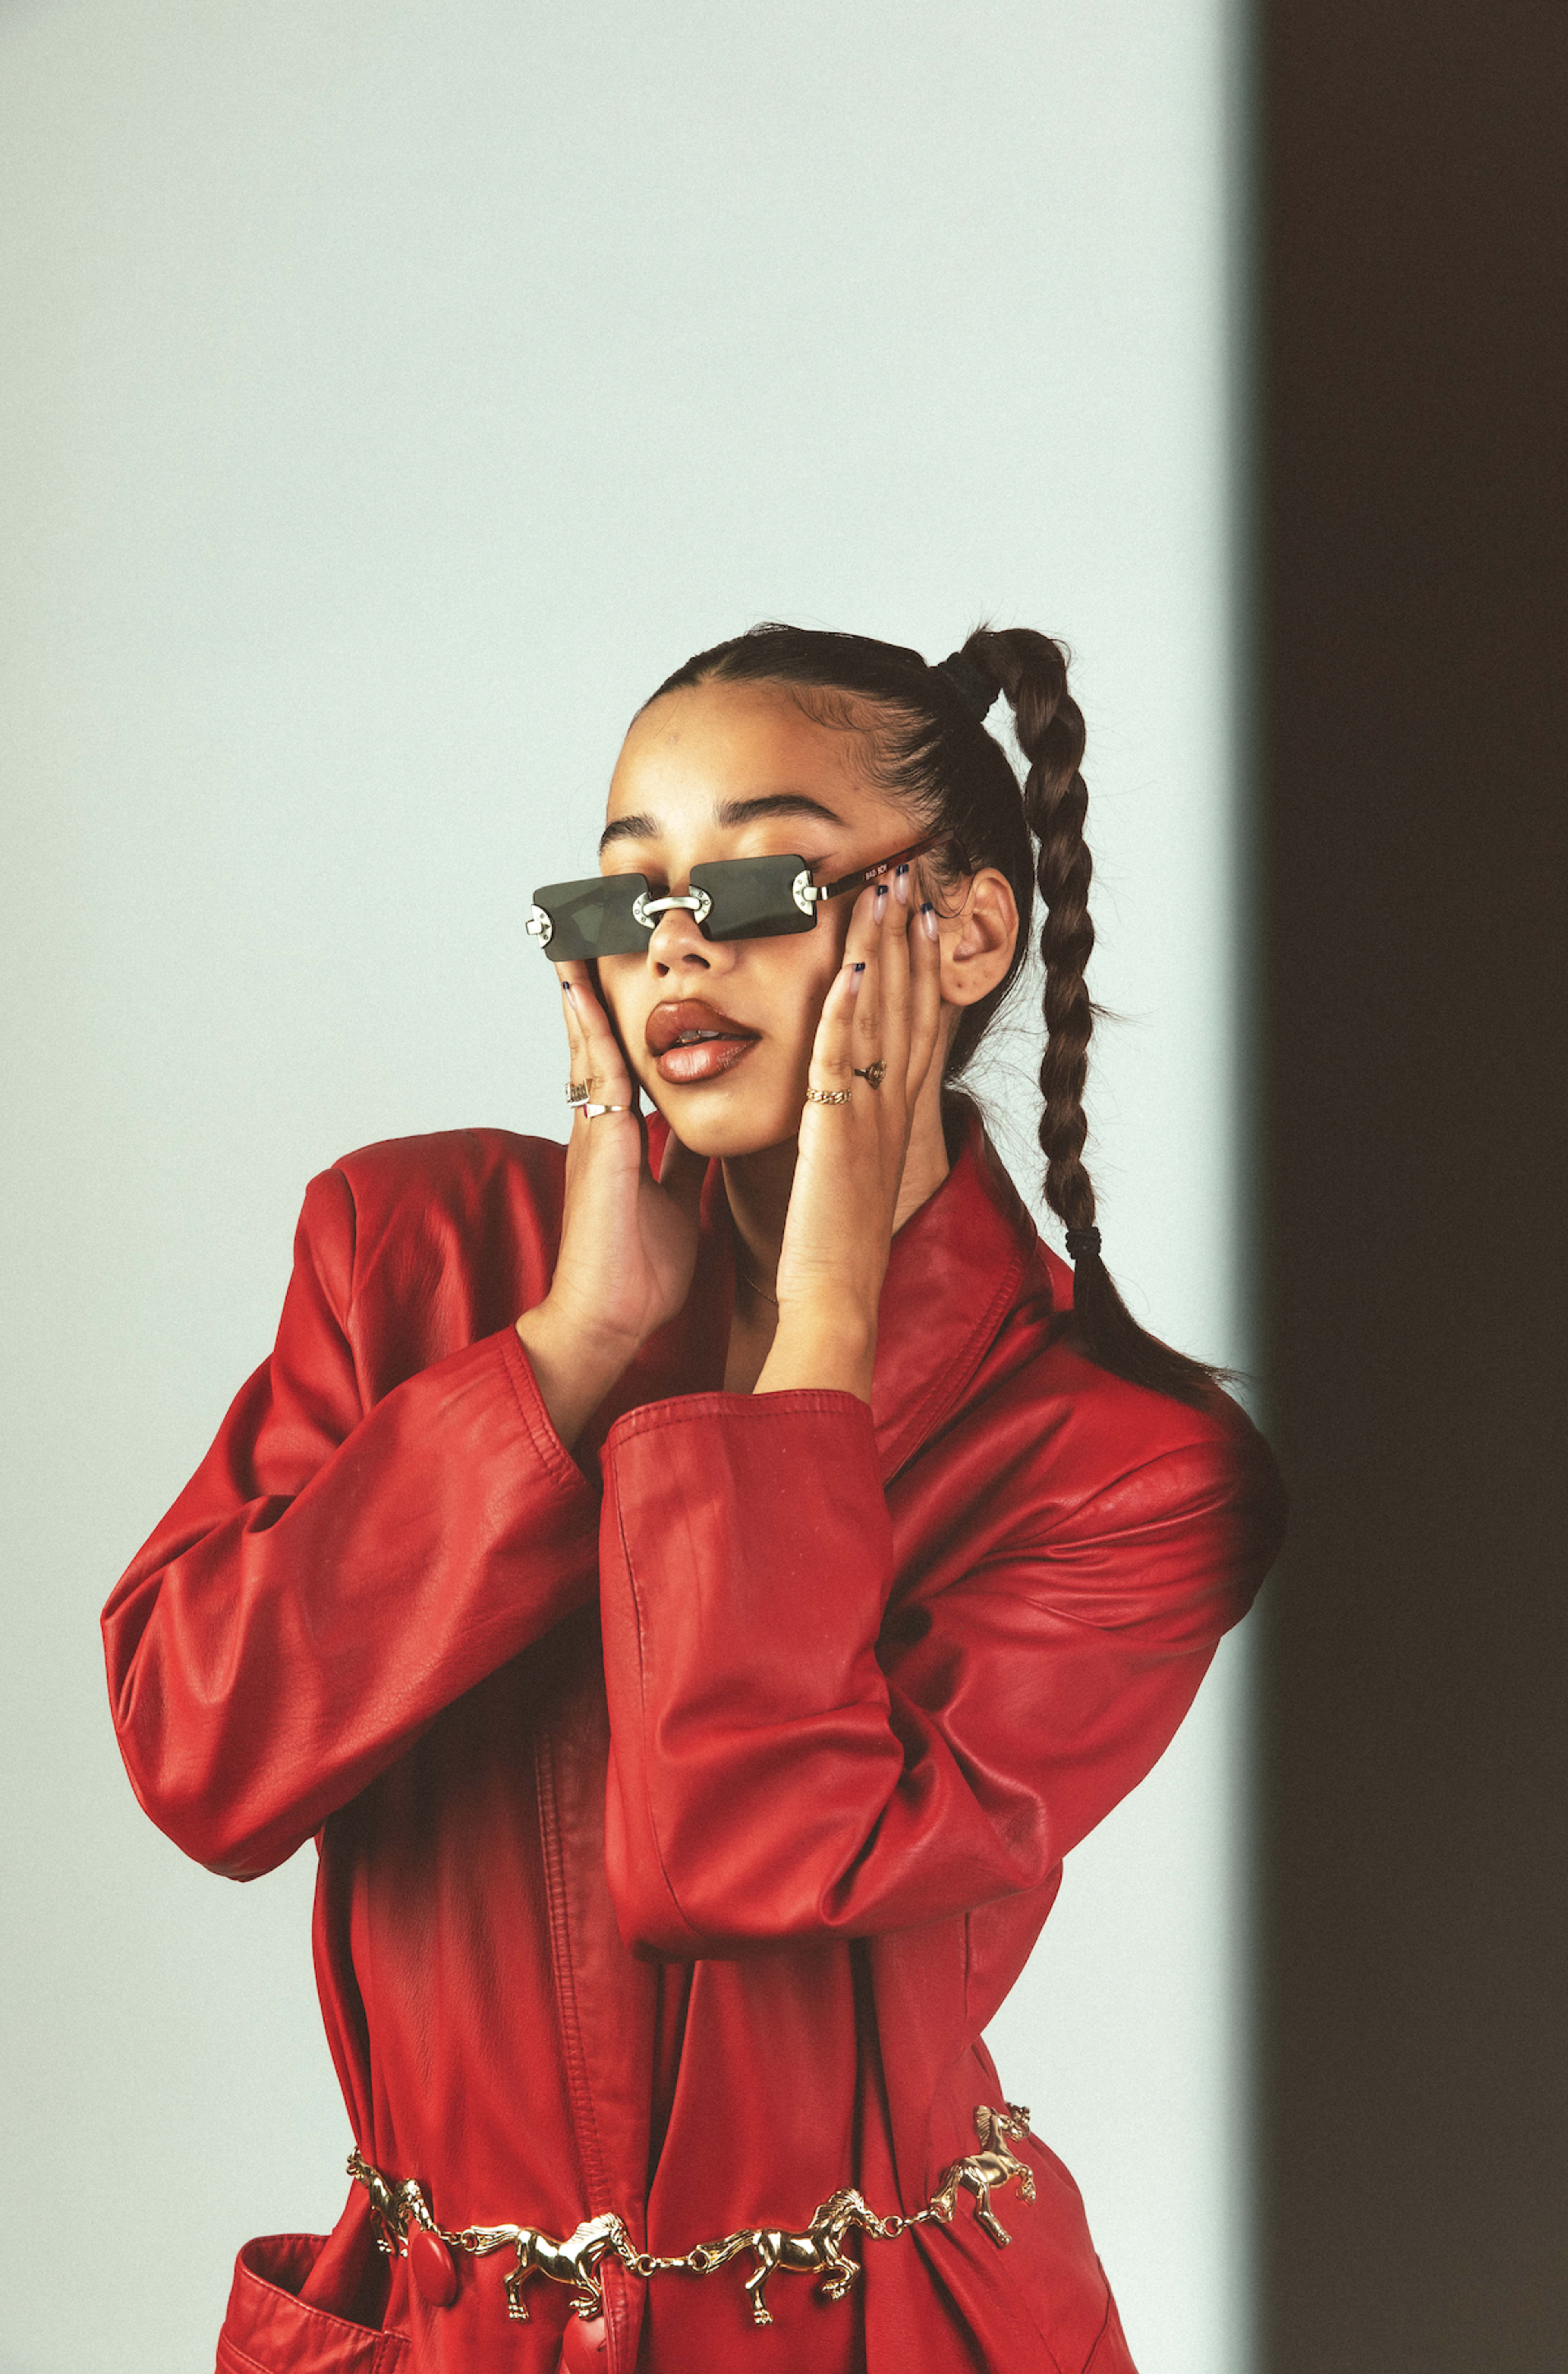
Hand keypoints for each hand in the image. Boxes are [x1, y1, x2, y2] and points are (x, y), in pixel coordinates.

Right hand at [515, 964, 705, 1447]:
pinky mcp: (596, 1139)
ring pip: (589, 1039)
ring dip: (581, 986)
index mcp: (627, 1137)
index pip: (628, 1060)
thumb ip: (686, 1163)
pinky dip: (585, 1023)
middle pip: (600, 1036)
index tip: (625, 968)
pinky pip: (592, 1067)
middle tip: (590, 923)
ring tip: (576, 930)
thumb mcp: (679, 1200)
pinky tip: (578, 984)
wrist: (607, 1317)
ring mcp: (594, 1128)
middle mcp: (606, 1123)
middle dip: (594, 983)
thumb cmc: (639, 1271)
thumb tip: (708, 1136)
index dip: (625, 1017)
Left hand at [757, 861, 943, 1400]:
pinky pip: (841, 1059)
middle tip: (912, 875)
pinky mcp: (834, 1133)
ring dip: (882, 949)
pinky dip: (846, 1010)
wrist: (836, 1302)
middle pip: (910, 1004)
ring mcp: (867, 1117)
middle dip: (911, 936)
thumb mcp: (850, 1174)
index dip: (925, 965)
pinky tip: (846, 963)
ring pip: (879, 1016)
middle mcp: (892, 1109)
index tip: (925, 913)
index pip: (918, 1024)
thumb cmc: (833, 1247)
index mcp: (895, 1118)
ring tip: (884, 890)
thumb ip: (849, 1132)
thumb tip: (841, 1107)